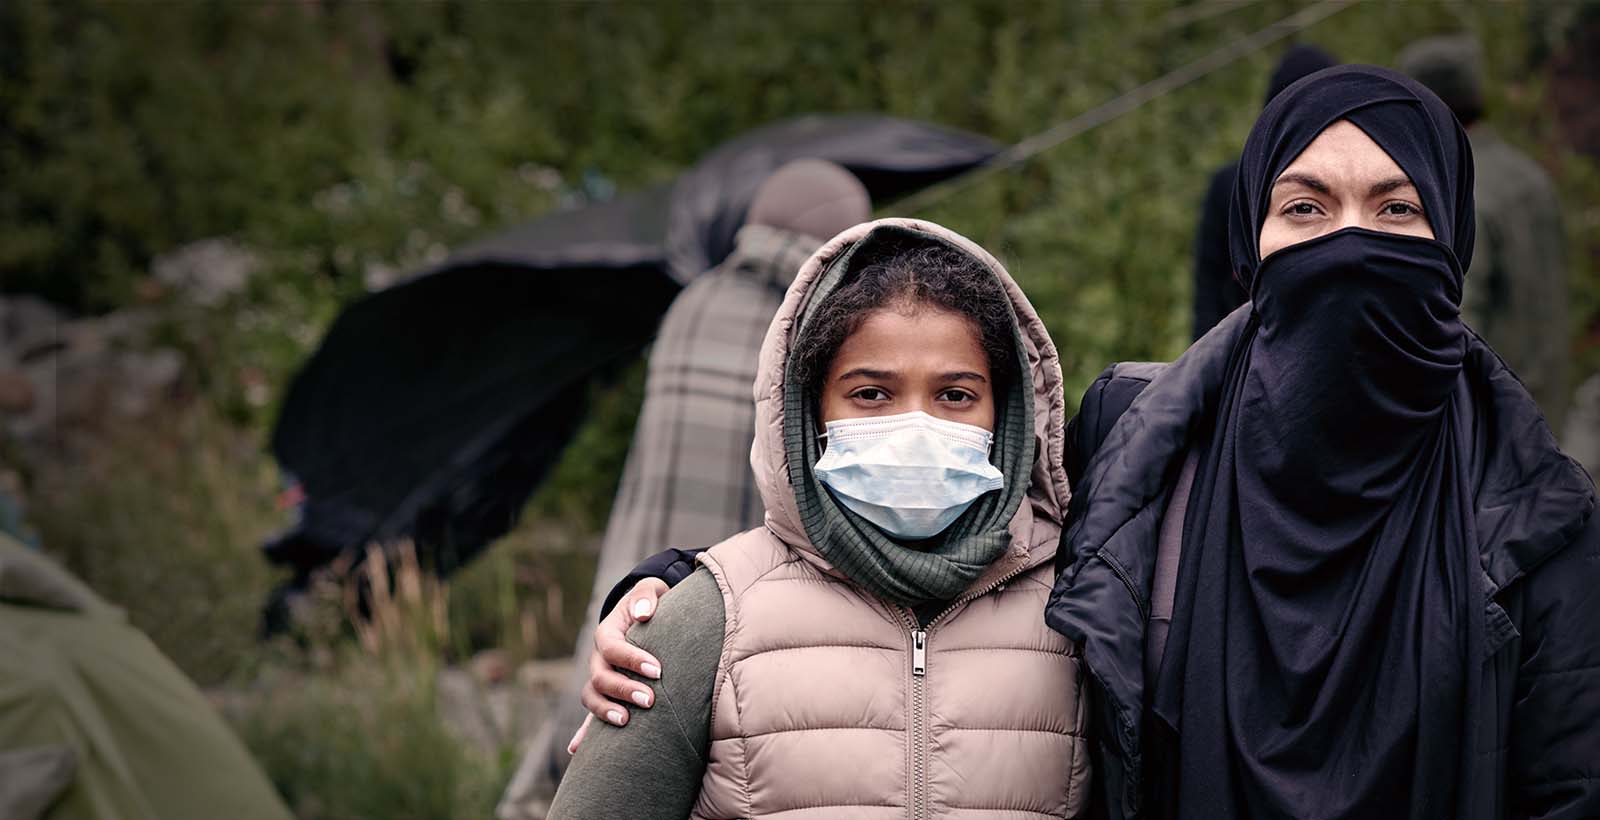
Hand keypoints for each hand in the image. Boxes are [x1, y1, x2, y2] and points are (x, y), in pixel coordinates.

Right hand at [572, 577, 667, 747]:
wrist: (645, 616)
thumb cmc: (650, 604)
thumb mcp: (650, 590)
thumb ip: (647, 597)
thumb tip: (643, 613)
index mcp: (607, 634)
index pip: (612, 648)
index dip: (632, 659)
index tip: (657, 670)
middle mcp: (598, 659)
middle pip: (600, 677)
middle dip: (623, 690)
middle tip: (650, 699)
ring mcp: (600, 679)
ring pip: (591, 698)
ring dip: (605, 712)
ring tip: (626, 722)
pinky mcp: (607, 695)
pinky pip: (591, 716)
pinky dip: (582, 734)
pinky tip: (576, 751)